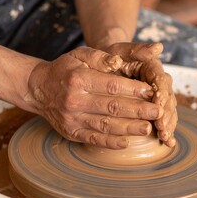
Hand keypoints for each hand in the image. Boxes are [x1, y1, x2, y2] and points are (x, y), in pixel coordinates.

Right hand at [24, 46, 163, 148]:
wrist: (39, 89)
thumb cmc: (65, 69)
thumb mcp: (80, 55)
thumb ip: (100, 57)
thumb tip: (119, 62)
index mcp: (78, 79)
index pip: (111, 85)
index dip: (133, 89)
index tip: (150, 91)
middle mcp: (74, 101)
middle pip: (112, 107)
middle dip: (138, 111)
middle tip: (158, 112)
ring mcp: (72, 119)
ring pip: (106, 125)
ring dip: (129, 128)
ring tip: (148, 128)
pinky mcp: (71, 132)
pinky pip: (94, 139)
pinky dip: (111, 142)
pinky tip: (127, 142)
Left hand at [105, 42, 177, 146]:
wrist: (109, 63)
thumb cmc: (111, 57)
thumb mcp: (119, 50)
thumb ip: (137, 49)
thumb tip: (159, 47)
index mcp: (153, 67)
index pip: (161, 81)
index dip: (161, 94)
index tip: (158, 105)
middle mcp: (159, 81)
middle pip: (168, 99)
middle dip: (166, 114)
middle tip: (163, 128)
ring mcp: (158, 95)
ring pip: (168, 110)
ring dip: (169, 124)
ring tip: (166, 138)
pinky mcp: (154, 106)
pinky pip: (162, 118)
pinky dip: (166, 129)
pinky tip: (167, 142)